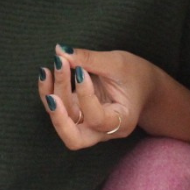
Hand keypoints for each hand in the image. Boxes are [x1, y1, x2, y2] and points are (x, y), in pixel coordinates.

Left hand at [38, 45, 189, 148]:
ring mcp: (88, 126)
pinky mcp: (77, 116)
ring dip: (53, 94)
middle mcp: (103, 131)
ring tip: (54, 65)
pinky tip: (47, 73)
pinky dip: (49, 92)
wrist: (143, 85)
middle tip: (52, 97)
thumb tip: (60, 50)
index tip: (80, 70)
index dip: (85, 96)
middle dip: (59, 118)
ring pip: (63, 120)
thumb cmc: (136, 75)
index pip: (97, 118)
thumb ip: (89, 58)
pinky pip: (58, 110)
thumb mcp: (117, 63)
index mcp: (122, 122)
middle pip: (74, 139)